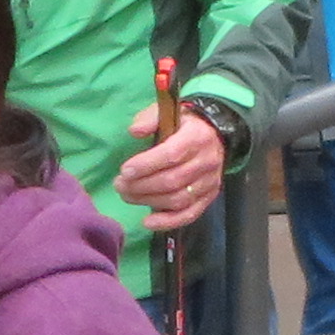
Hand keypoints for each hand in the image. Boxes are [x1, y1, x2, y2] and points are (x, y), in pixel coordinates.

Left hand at [116, 109, 229, 228]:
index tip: (125, 170)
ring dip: (149, 201)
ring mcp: (210, 182)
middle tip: (119, 185)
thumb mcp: (166, 112)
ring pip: (178, 199)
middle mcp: (207, 161)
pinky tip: (148, 222)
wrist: (215, 133)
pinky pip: (189, 214)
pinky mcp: (209, 197)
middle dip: (141, 186)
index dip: (146, 165)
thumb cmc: (183, 124)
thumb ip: (149, 119)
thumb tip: (134, 131)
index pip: (172, 154)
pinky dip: (168, 222)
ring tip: (128, 196)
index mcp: (197, 137)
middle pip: (172, 180)